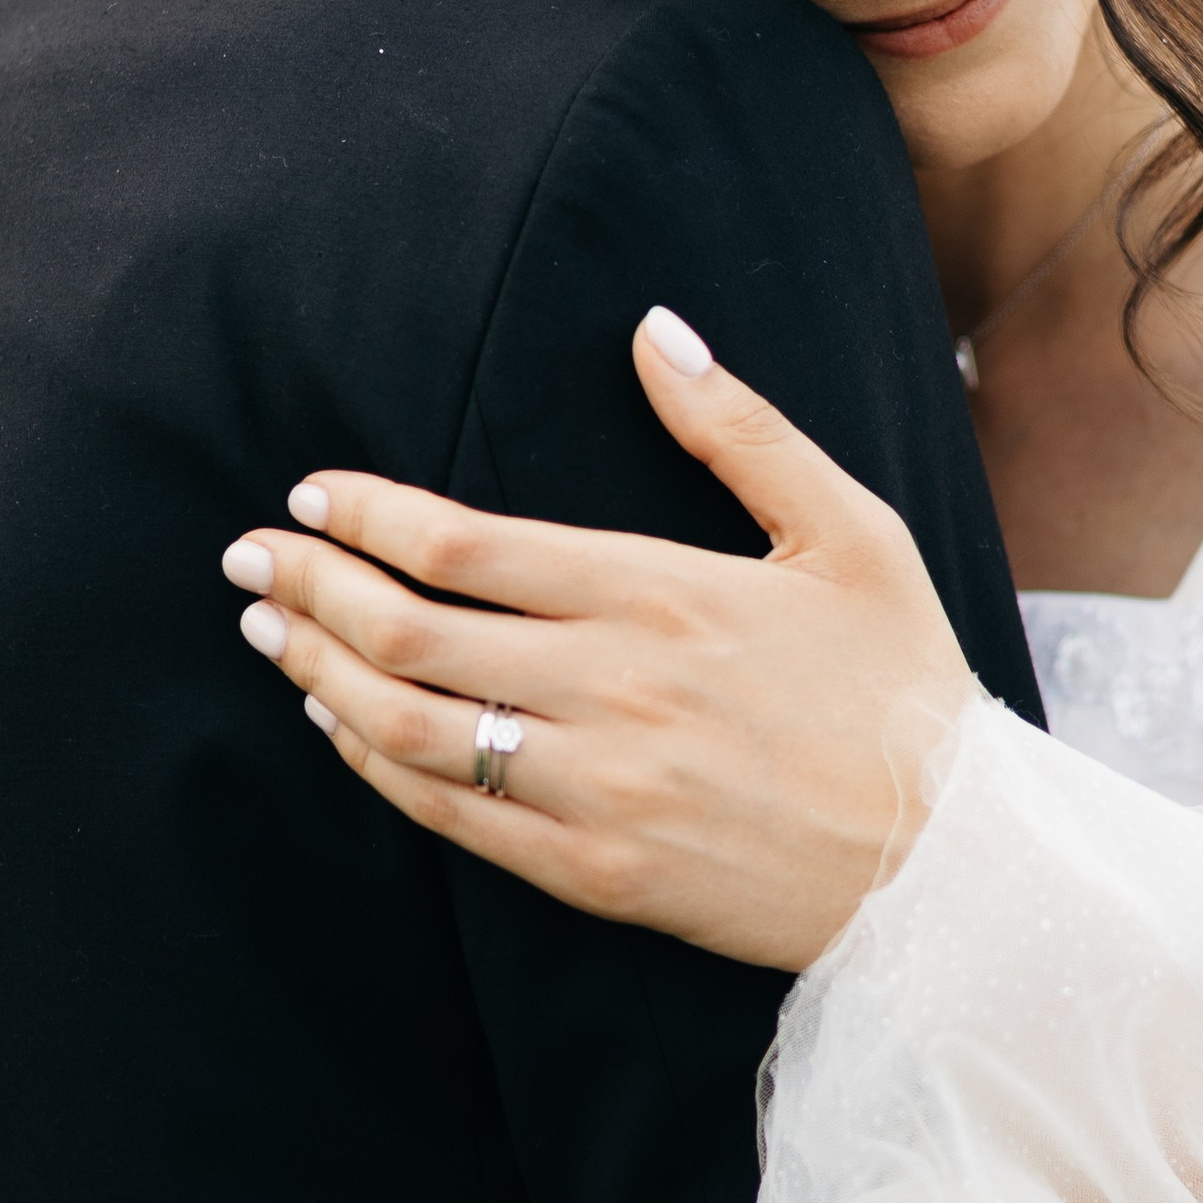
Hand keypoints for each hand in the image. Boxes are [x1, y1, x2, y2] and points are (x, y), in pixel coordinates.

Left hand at [219, 309, 977, 970]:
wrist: (955, 864)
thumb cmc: (904, 685)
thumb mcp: (851, 531)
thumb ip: (741, 430)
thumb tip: (653, 330)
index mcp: (664, 594)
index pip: (467, 547)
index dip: (367, 515)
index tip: (311, 493)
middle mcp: (616, 690)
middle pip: (411, 633)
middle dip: (309, 585)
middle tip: (247, 557)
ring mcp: (601, 789)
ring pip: (412, 729)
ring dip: (321, 675)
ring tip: (272, 634)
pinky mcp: (601, 873)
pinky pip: (454, 819)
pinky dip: (378, 768)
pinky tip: (342, 729)